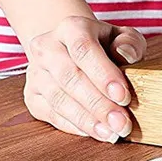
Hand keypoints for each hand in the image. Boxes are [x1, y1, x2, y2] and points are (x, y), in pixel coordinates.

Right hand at [23, 16, 145, 141]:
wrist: (71, 50)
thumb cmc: (104, 45)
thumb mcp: (122, 37)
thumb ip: (130, 43)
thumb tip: (126, 54)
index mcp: (70, 27)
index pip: (84, 49)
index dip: (103, 74)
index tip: (124, 96)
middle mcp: (47, 48)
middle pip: (70, 78)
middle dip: (98, 104)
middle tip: (122, 123)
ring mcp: (36, 73)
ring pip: (59, 99)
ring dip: (87, 120)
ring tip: (111, 133)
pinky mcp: (32, 96)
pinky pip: (51, 115)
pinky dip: (75, 127)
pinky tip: (95, 132)